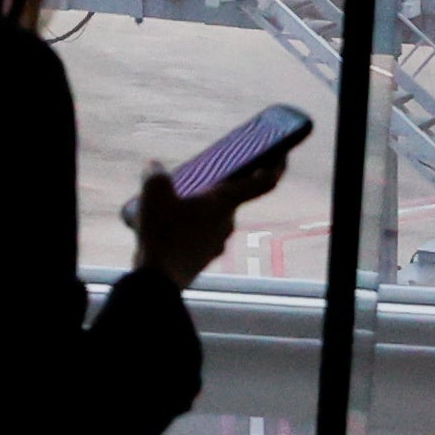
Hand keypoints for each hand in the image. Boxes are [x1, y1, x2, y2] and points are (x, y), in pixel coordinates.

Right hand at [127, 132, 296, 287]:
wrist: (157, 280)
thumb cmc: (162, 232)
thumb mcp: (153, 192)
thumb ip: (156, 174)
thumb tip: (155, 167)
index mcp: (224, 202)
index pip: (263, 182)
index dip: (276, 166)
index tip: (281, 154)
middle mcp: (226, 223)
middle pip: (231, 198)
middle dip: (218, 186)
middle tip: (203, 174)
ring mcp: (216, 243)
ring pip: (213, 218)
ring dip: (200, 208)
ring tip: (174, 201)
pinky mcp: (202, 258)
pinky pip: (200, 236)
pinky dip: (189, 227)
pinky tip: (167, 226)